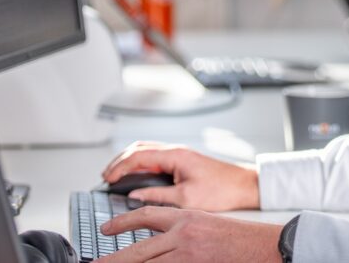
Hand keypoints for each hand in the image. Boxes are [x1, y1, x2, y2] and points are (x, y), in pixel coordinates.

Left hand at [99, 207, 282, 262]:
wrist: (262, 246)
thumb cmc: (237, 238)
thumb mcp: (205, 224)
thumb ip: (178, 231)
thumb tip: (153, 244)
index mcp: (185, 218)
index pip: (145, 216)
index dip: (121, 222)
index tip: (106, 229)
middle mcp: (182, 235)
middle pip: (138, 250)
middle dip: (112, 260)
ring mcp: (186, 256)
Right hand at [103, 141, 260, 210]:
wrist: (243, 185)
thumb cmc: (221, 189)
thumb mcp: (186, 198)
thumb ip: (157, 196)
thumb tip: (134, 196)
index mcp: (175, 155)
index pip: (139, 156)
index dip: (120, 167)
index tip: (107, 179)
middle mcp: (175, 151)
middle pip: (139, 149)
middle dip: (119, 161)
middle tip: (105, 176)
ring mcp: (178, 155)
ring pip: (146, 151)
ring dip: (128, 161)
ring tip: (114, 175)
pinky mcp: (181, 162)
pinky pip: (155, 159)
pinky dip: (140, 165)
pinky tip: (134, 176)